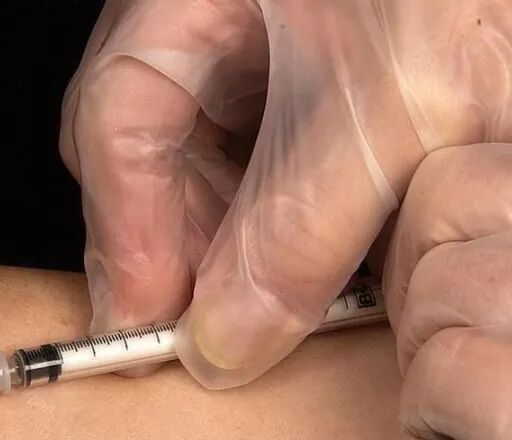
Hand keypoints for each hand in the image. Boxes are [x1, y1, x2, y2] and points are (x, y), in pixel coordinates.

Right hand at [60, 0, 511, 386]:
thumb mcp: (390, 109)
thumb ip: (294, 231)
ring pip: (230, 181)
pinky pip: (295, 186)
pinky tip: (335, 281)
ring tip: (286, 314)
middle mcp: (236, 24)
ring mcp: (291, 62)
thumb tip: (223, 337)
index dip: (125, 231)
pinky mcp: (348, 102)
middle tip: (220, 336)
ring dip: (251, 259)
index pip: (120, 117)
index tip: (149, 324)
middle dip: (189, 254)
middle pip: (164, 158)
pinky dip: (308, 243)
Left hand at [384, 127, 511, 439]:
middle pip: (446, 200)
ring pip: (434, 288)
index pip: (506, 159)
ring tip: (471, 404)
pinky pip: (437, 379)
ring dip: (427, 352)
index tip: (459, 275)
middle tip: (445, 339)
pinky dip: (431, 420)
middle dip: (417, 276)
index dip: (455, 223)